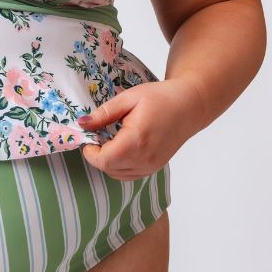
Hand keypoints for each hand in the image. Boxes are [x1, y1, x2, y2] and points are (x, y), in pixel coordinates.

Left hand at [79, 78, 196, 179]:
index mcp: (137, 140)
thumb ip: (104, 114)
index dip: (90, 151)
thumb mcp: (128, 98)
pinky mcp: (155, 167)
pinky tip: (122, 147)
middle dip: (97, 154)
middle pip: (108, 169)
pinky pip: (129, 174)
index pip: (103, 160)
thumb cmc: (160, 97)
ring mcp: (152, 166)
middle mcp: (145, 159)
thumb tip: (82, 124)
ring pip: (117, 174)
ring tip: (111, 139)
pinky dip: (119, 165)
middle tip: (98, 134)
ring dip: (108, 161)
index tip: (88, 135)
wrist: (189, 105)